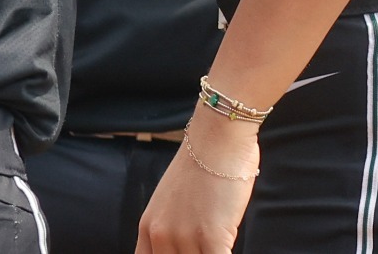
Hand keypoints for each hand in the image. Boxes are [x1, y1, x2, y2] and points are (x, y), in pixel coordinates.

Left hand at [136, 110, 257, 253]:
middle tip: (203, 247)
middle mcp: (161, 235)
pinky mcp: (211, 236)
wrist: (218, 135)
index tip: (183, 253)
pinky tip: (229, 245)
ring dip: (210, 253)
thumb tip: (183, 247)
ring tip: (218, 244)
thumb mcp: (172, 200)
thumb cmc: (202, 163)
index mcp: (148, 227)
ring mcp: (184, 237)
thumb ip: (171, 227)